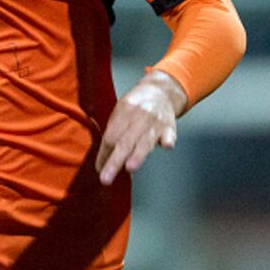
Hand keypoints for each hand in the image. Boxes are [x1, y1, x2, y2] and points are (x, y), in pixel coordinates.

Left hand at [95, 70, 186, 185]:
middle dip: (114, 162)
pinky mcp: (170, 127)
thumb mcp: (120, 110)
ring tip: (129, 168)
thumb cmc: (136, 105)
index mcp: (123, 111)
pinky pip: (169, 134)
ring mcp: (155, 122)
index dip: (103, 154)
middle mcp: (139, 116)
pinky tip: (166, 146)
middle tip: (106, 178)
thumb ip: (113, 131)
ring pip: (145, 141)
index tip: (99, 169)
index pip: (110, 136)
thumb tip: (103, 157)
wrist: (161, 91)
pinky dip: (168, 140)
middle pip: (125, 142)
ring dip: (138, 155)